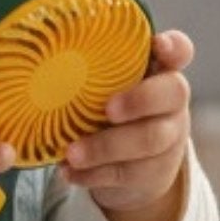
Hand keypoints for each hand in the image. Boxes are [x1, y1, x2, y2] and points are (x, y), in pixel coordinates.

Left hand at [62, 28, 195, 220]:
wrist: (134, 166)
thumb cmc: (112, 109)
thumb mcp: (106, 86)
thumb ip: (90, 69)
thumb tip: (39, 46)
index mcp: (159, 71)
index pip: (180, 50)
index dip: (174, 47)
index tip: (158, 45)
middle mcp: (172, 102)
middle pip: (173, 93)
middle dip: (139, 100)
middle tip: (107, 109)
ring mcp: (168, 138)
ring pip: (149, 140)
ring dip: (106, 146)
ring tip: (71, 153)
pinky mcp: (155, 172)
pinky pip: (128, 173)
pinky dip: (93, 175)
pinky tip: (68, 172)